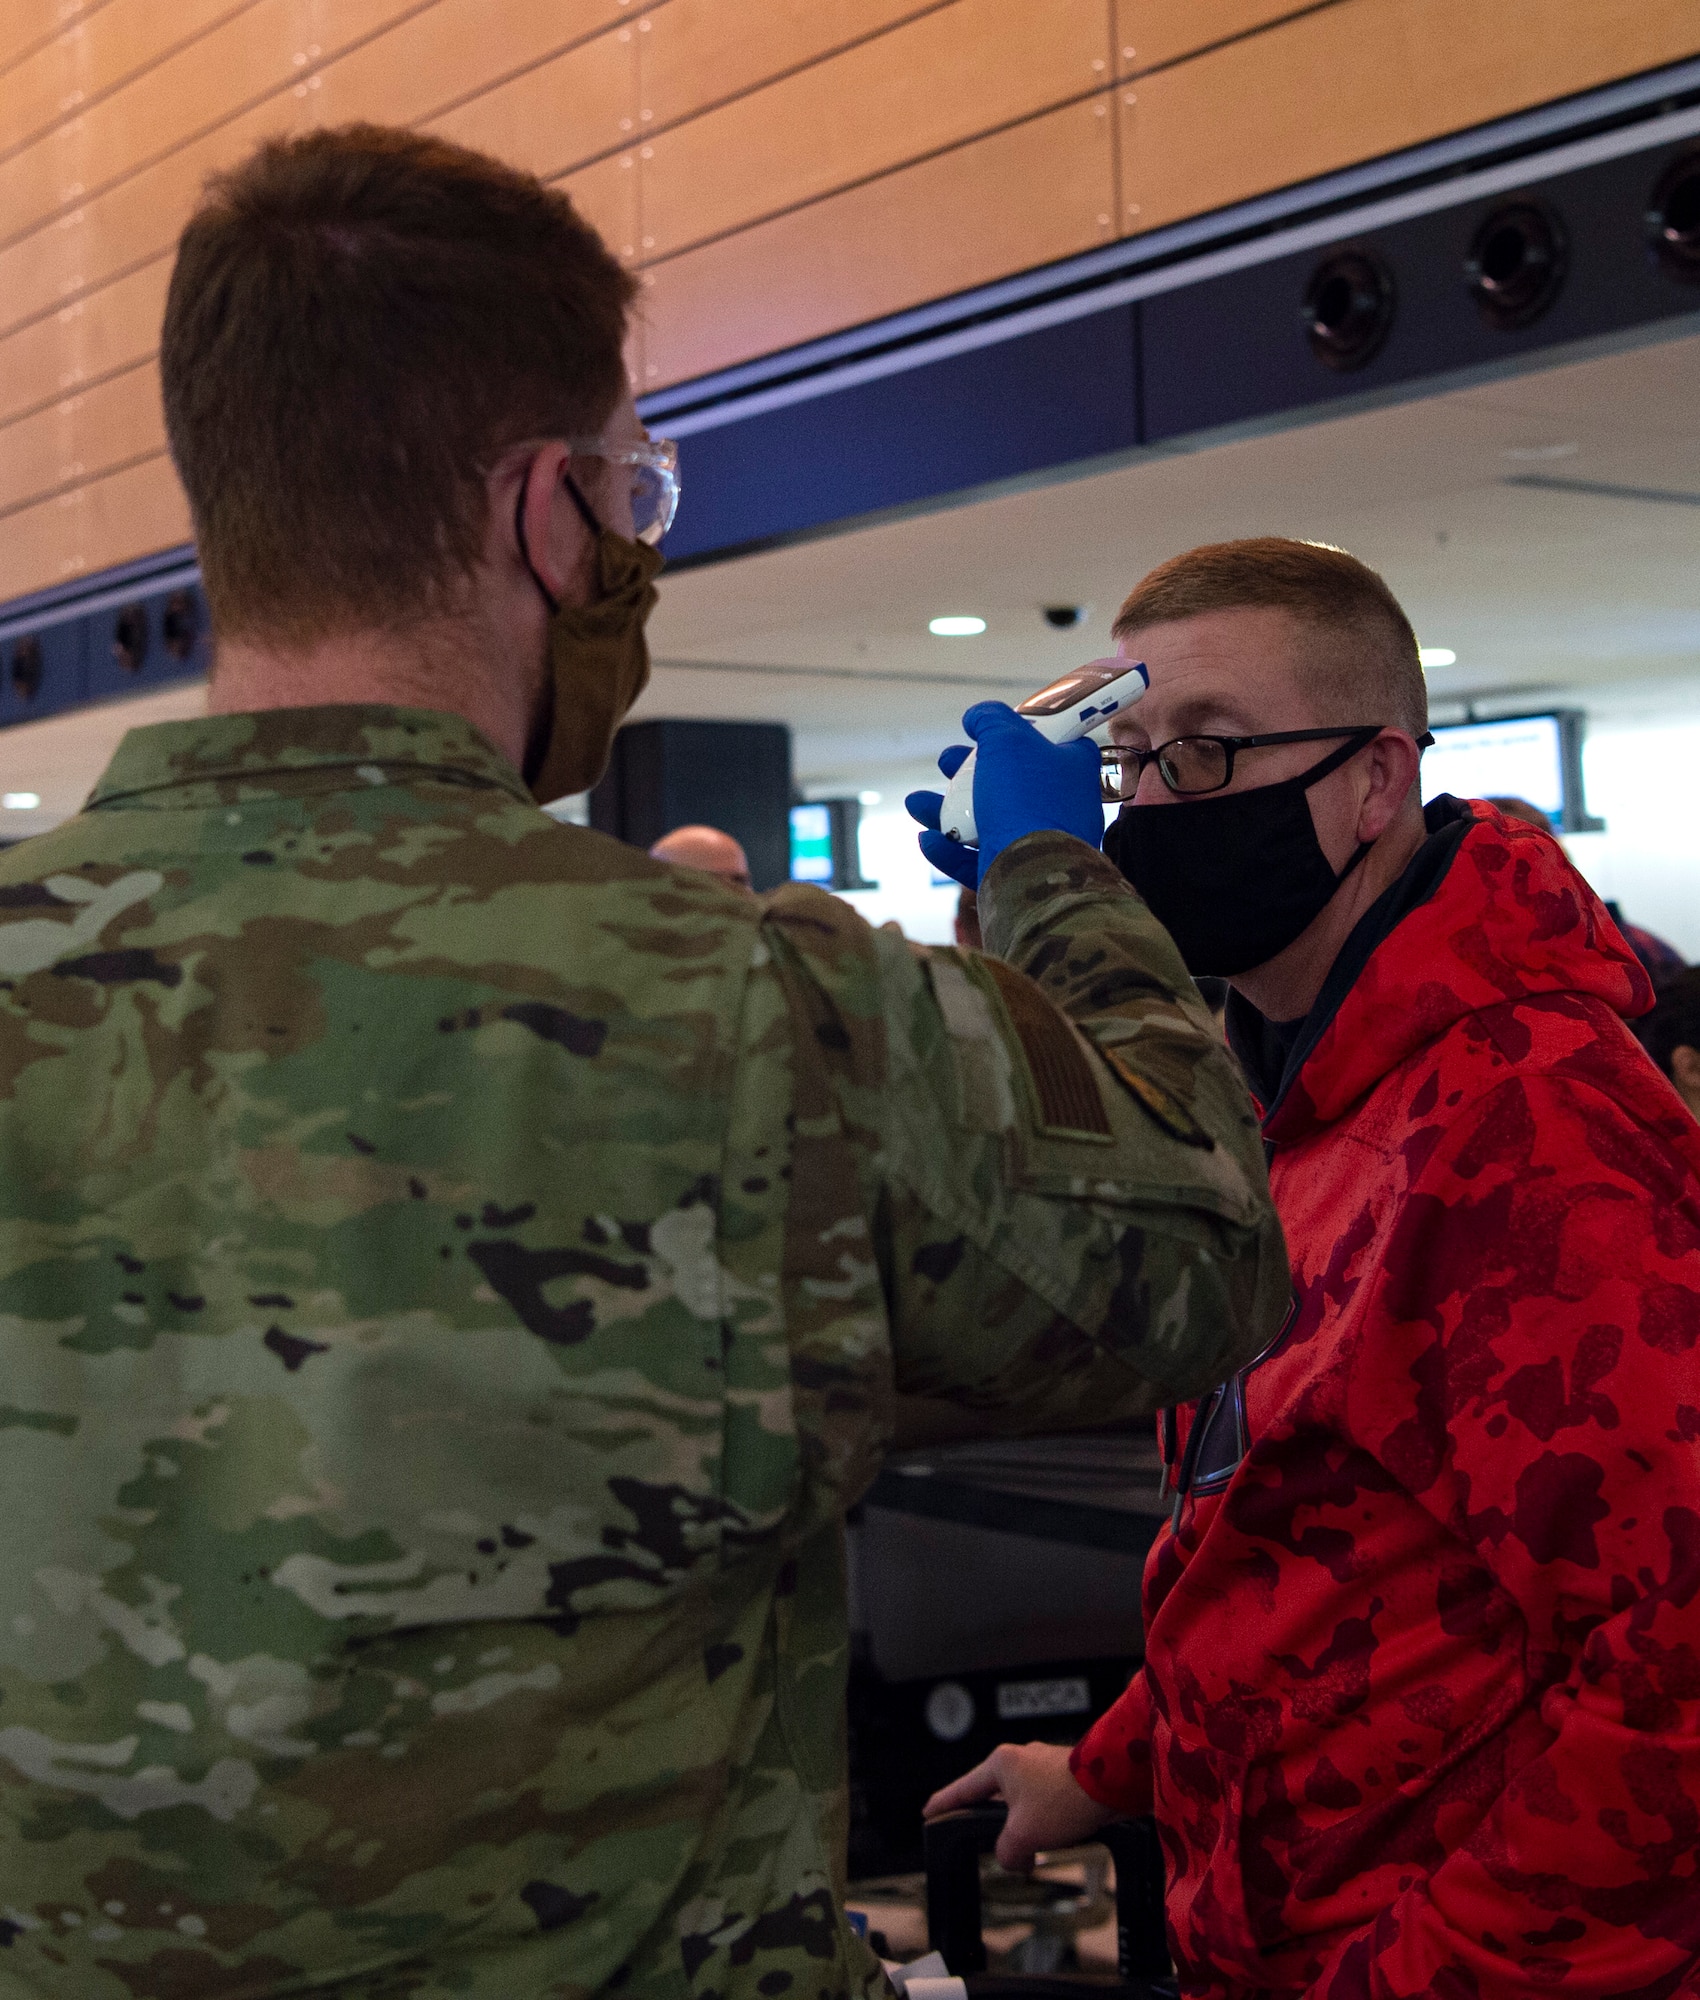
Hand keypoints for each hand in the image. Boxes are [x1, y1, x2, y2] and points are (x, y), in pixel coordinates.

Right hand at [906, 704, 1104, 889]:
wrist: (1032, 875)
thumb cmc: (1026, 802)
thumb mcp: (1008, 740)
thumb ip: (991, 720)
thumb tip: (977, 715)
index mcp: (1071, 770)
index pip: (1052, 740)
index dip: (1020, 731)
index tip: (990, 731)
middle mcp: (1059, 807)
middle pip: (1009, 782)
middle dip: (968, 772)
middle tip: (947, 762)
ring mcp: (1037, 844)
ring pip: (987, 823)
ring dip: (947, 811)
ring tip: (916, 803)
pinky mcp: (1015, 875)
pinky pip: (978, 860)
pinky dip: (950, 849)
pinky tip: (928, 840)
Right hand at [922, 1740, 1113, 1871]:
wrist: (1112, 1783)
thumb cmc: (1065, 1798)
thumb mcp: (1023, 1835)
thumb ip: (1007, 1852)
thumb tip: (1015, 1859)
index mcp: (1001, 1765)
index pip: (964, 1789)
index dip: (944, 1804)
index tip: (930, 1812)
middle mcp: (1021, 1760)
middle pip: (996, 1798)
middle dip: (996, 1826)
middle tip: (989, 1842)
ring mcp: (1045, 1767)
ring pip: (1023, 1804)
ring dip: (1026, 1829)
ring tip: (1031, 1851)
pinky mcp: (1066, 1778)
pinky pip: (1045, 1805)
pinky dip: (1045, 1825)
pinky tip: (1055, 1840)